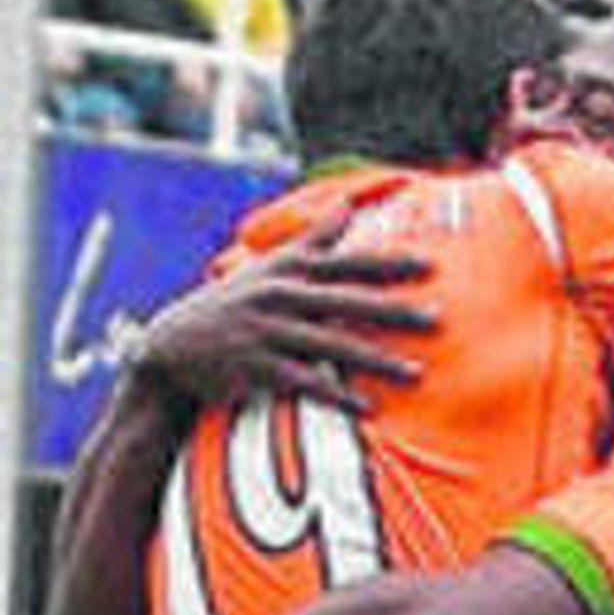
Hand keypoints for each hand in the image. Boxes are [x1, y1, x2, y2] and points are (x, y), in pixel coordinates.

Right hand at [126, 213, 438, 415]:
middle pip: (348, 303)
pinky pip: (305, 384)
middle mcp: (279, 296)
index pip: (347, 264)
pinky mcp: (256, 368)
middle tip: (438, 320)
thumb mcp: (270, 266)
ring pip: (332, 346)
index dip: (389, 266)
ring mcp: (267, 332)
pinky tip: (368, 409)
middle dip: (395, 312)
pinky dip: (337, 396)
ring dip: (377, 362)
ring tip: (416, 375)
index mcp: (288, 270)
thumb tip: (349, 205)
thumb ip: (314, 240)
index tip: (431, 268)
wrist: (173, 347)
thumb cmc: (234, 304)